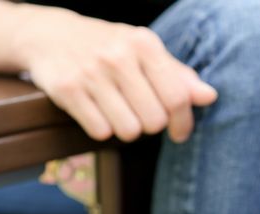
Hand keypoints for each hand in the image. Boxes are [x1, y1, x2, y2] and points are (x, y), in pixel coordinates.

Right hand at [13, 7, 216, 141]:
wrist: (50, 35)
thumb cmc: (109, 47)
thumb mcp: (145, 52)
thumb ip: (178, 76)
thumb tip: (209, 97)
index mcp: (144, 44)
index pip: (178, 97)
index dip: (183, 122)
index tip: (179, 133)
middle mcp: (118, 56)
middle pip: (154, 120)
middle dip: (151, 125)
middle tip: (140, 114)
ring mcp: (91, 72)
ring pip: (128, 130)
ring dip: (126, 129)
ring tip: (118, 112)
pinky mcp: (67, 90)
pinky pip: (100, 131)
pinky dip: (102, 129)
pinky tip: (97, 112)